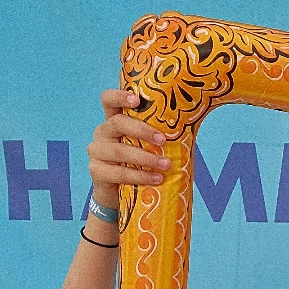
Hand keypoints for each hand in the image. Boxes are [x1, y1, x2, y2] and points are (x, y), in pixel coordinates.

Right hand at [87, 89, 170, 206]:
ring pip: (119, 151)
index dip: (119, 96)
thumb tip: (191, 121)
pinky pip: (119, 173)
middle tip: (163, 140)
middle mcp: (102, 132)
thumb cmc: (138, 163)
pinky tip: (156, 179)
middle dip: (142, 130)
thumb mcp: (146, 145)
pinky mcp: (96, 172)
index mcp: (113, 120)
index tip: (137, 100)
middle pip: (117, 123)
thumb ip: (157, 134)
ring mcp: (96, 152)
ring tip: (165, 165)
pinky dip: (140, 176)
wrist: (119, 192)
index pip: (108, 100)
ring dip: (145, 158)